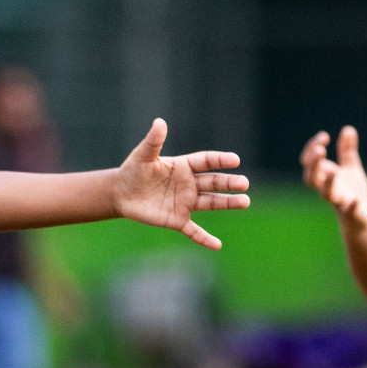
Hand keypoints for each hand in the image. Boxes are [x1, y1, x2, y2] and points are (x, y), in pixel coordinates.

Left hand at [114, 119, 250, 250]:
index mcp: (184, 167)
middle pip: (214, 183)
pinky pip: (194, 231)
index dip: (220, 160)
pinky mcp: (177, 220)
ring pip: (211, 203)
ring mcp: (185, 203)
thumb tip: (160, 122)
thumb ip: (153, 141)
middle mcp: (189, 185)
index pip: (206, 162)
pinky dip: (205, 239)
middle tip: (244, 183)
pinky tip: (217, 245)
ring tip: (245, 202)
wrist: (121, 193)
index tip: (235, 160)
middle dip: (230, 184)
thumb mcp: (143, 155)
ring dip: (228, 203)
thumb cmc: (133, 171)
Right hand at [301, 126, 366, 224]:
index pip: (309, 161)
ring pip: (326, 194)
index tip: (324, 137)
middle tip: (320, 150)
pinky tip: (353, 199)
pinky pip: (347, 210)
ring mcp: (338, 201)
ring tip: (334, 172)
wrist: (362, 217)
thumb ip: (347, 151)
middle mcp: (327, 189)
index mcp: (324, 176)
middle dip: (314, 163)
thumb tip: (348, 129)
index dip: (312, 148)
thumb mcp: (351, 168)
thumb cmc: (352, 192)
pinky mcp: (351, 213)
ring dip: (328, 182)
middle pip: (311, 177)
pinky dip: (349, 205)